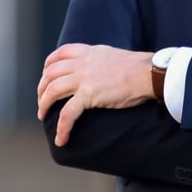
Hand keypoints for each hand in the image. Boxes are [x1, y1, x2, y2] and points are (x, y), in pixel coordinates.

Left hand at [36, 44, 155, 146]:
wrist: (150, 73)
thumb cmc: (141, 68)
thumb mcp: (116, 57)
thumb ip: (102, 62)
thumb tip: (103, 71)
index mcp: (90, 52)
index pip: (60, 53)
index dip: (48, 65)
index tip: (46, 75)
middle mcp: (83, 63)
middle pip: (50, 73)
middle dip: (41, 88)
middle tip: (42, 101)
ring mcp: (84, 78)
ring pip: (52, 90)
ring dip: (44, 105)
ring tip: (43, 115)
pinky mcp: (89, 94)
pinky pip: (67, 113)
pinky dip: (61, 127)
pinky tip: (61, 138)